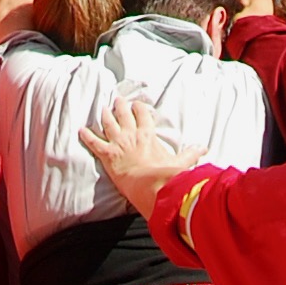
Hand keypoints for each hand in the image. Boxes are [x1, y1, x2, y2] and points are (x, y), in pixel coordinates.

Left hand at [84, 93, 183, 218]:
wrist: (148, 184)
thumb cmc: (164, 174)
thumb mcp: (180, 162)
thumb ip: (191, 154)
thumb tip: (204, 148)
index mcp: (148, 134)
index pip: (143, 116)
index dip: (139, 109)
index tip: (137, 105)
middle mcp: (132, 135)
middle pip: (124, 115)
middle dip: (120, 106)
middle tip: (118, 100)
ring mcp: (118, 143)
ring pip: (109, 124)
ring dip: (105, 116)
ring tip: (102, 109)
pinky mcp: (107, 155)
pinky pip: (94, 143)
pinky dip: (87, 136)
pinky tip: (81, 130)